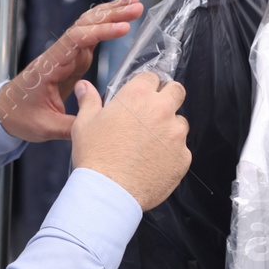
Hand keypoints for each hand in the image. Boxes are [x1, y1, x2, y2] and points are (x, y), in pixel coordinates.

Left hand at [0, 0, 143, 141]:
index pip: (76, 41)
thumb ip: (71, 127)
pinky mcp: (73, 60)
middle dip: (111, 14)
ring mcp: (66, 55)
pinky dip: (106, 25)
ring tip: (134, 1)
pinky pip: (91, 37)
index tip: (124, 28)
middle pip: (85, 26)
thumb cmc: (20, 116)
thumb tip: (97, 127)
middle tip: (136, 6)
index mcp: (50, 66)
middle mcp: (58, 55)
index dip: (100, 32)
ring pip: (88, 26)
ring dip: (111, 13)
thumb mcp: (44, 127)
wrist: (6, 110)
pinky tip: (122, 17)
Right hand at [71, 71, 190, 211]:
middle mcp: (161, 110)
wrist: (109, 192)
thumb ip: (89, 101)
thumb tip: (84, 87)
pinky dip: (171, 154)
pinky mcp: (183, 157)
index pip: (152, 76)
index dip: (146, 86)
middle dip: (167, 97)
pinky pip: (182, 150)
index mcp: (138, 96)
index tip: (140, 96)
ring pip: (181, 123)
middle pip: (176, 91)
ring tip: (150, 144)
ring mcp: (175, 134)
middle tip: (152, 113)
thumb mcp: (84, 124)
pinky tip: (153, 162)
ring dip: (170, 128)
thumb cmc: (95, 157)